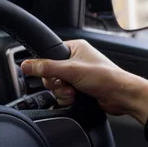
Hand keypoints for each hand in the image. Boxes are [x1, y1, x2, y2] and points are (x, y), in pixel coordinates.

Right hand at [20, 39, 147, 124]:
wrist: (121, 96)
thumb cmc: (105, 77)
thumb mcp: (71, 70)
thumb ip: (47, 67)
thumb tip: (26, 65)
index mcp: (74, 48)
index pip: (49, 54)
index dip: (47, 67)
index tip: (51, 74)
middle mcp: (76, 60)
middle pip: (50, 73)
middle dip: (56, 83)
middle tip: (66, 84)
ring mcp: (78, 76)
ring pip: (56, 86)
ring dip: (62, 92)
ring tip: (74, 92)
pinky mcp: (80, 89)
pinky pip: (63, 94)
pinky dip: (67, 98)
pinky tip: (76, 98)